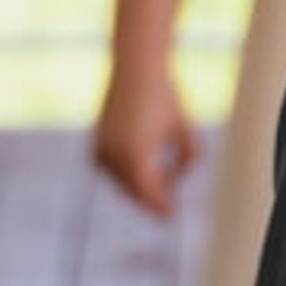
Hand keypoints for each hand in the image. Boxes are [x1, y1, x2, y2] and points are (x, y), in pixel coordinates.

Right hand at [92, 71, 198, 216]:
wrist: (136, 69)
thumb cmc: (167, 99)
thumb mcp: (186, 131)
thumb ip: (189, 161)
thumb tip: (177, 181)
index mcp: (137, 158)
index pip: (150, 196)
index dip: (162, 208)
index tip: (173, 216)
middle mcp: (115, 159)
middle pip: (136, 192)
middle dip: (152, 198)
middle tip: (170, 204)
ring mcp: (101, 153)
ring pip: (123, 183)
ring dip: (141, 185)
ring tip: (165, 177)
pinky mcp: (96, 146)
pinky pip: (113, 171)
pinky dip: (127, 172)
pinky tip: (145, 162)